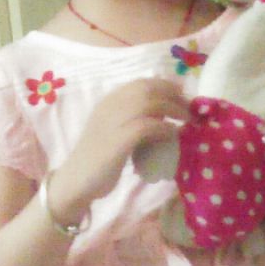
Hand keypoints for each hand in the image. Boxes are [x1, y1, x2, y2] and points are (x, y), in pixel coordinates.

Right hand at [53, 78, 189, 213]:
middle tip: (189, 107)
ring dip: (173, 108)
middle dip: (173, 94)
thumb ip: (134, 118)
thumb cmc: (99, 159)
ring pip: (149, 103)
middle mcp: (109, 106)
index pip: (141, 83)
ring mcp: (112, 121)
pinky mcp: (118, 141)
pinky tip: (173, 133)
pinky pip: (147, 126)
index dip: (165, 85)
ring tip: (187, 119)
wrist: (75, 183)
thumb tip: (164, 113)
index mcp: (108, 101)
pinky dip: (164, 127)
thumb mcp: (115, 130)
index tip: (181, 95)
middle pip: (148, 88)